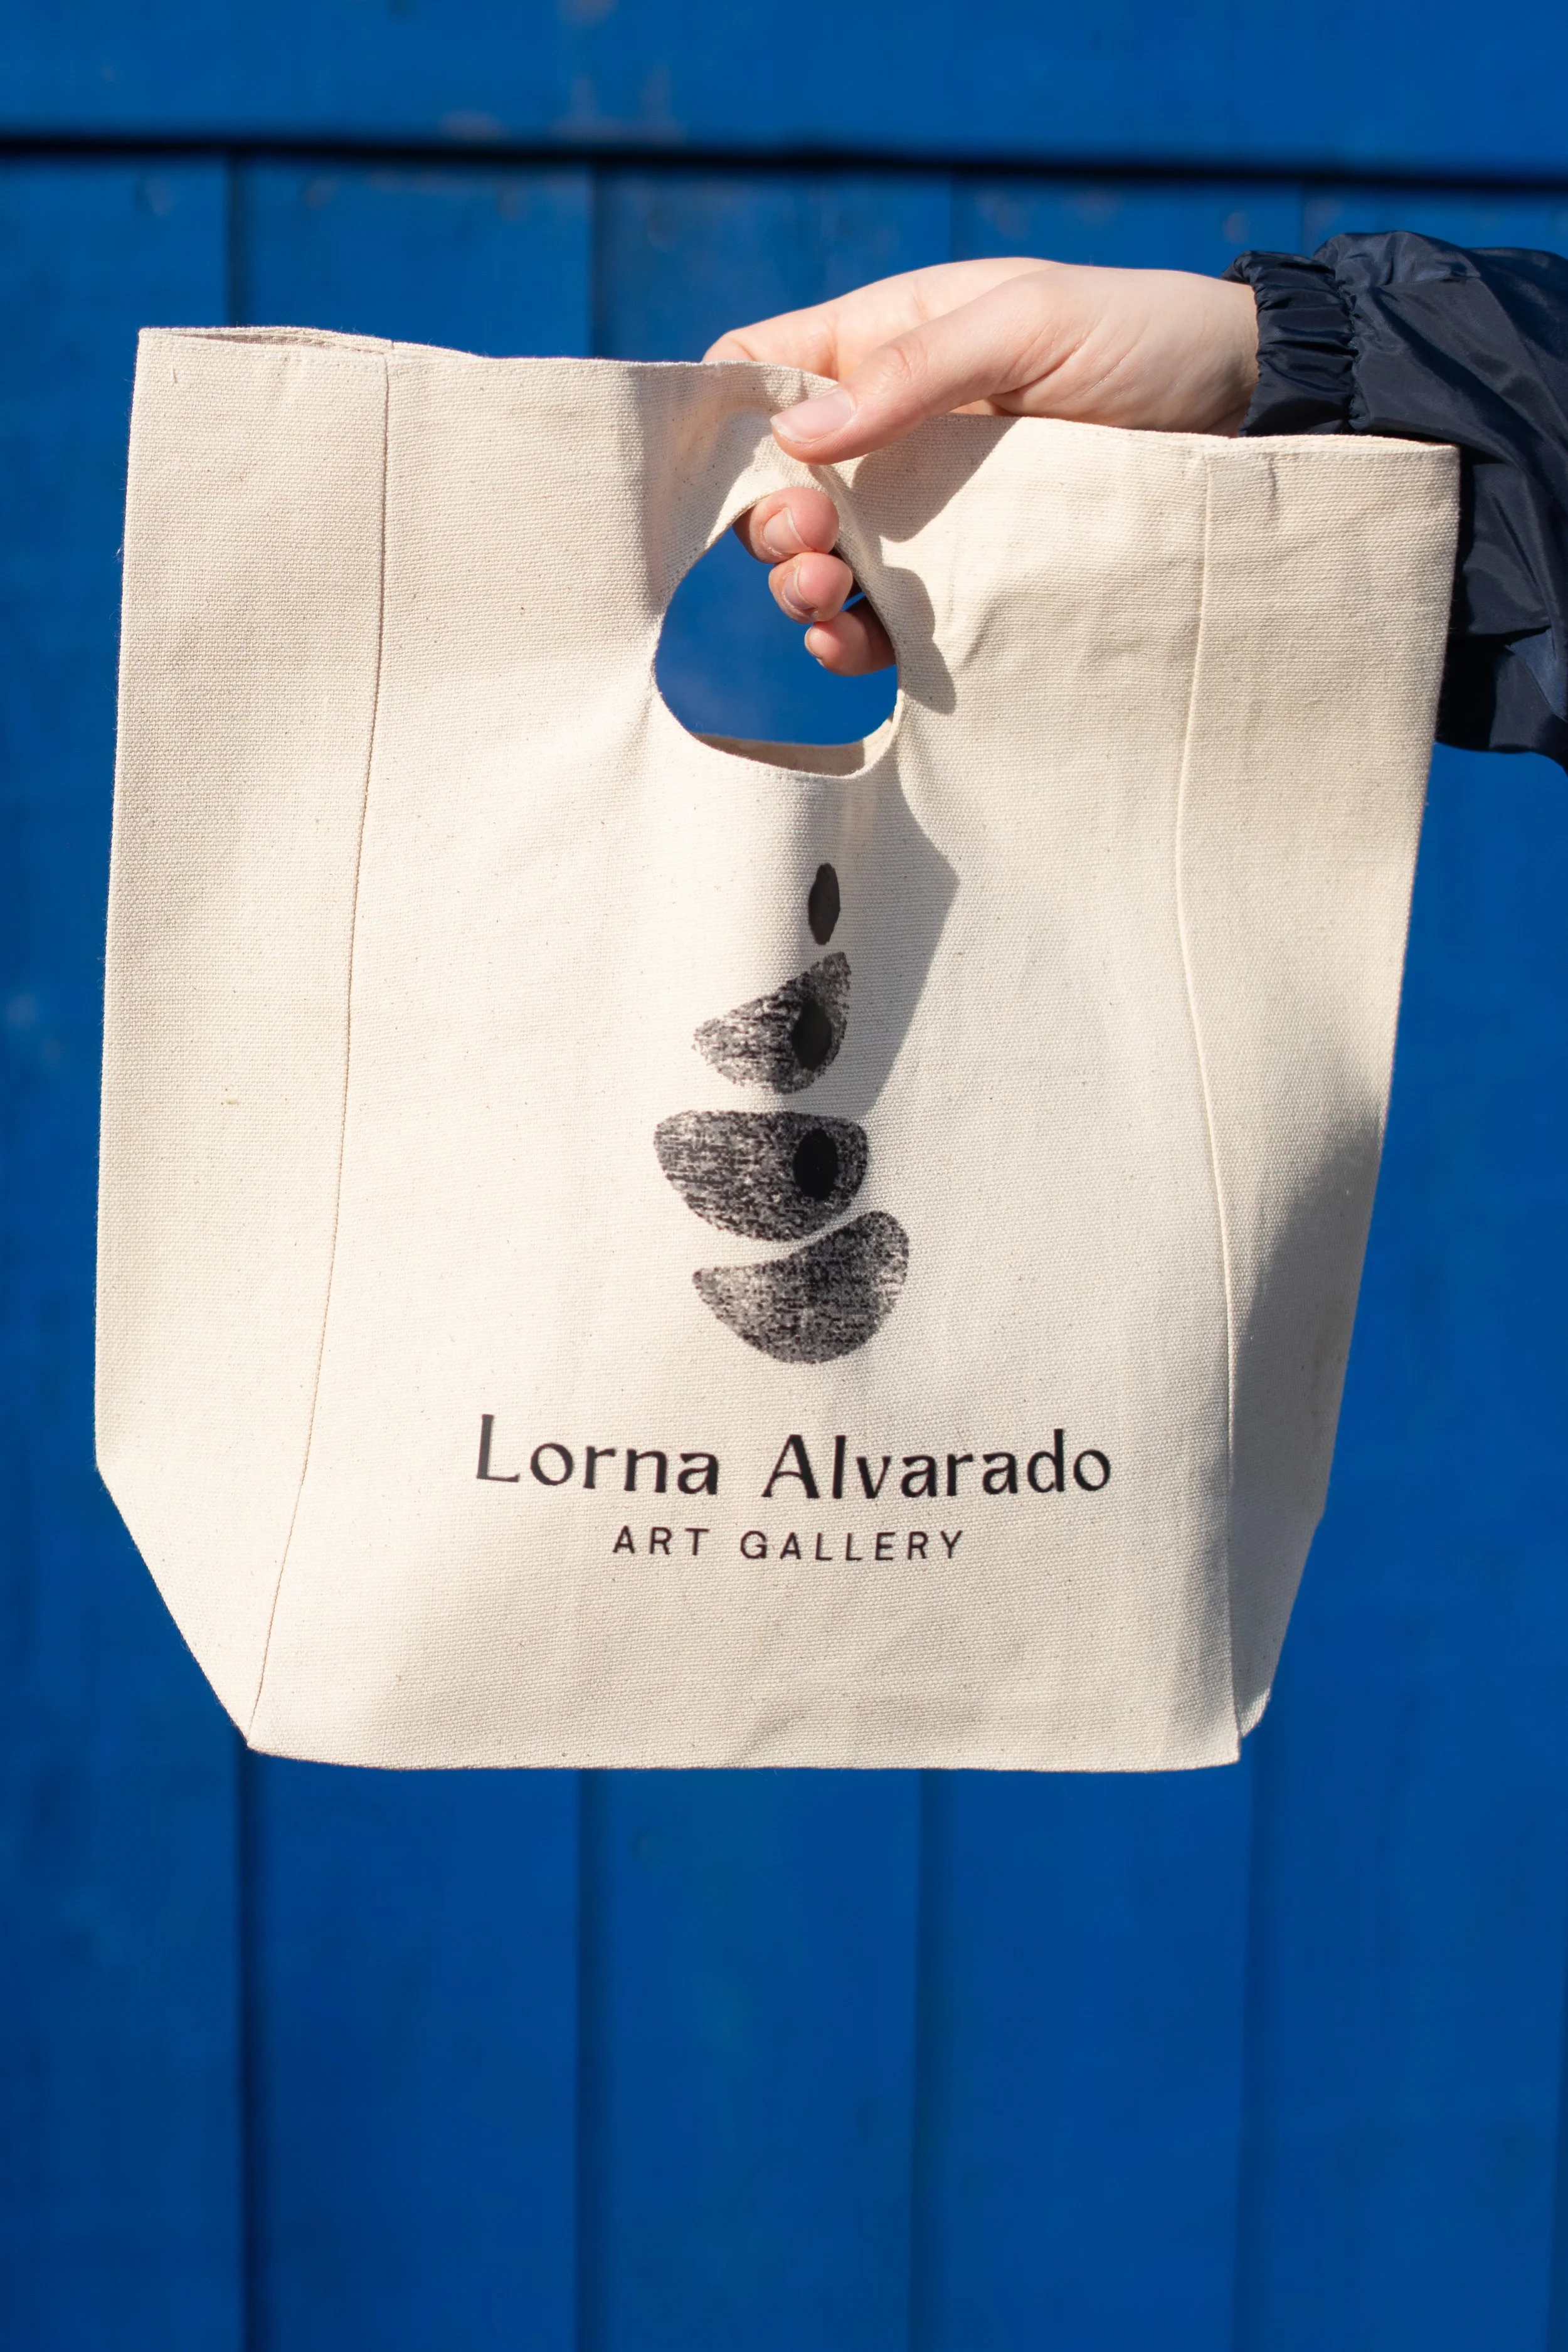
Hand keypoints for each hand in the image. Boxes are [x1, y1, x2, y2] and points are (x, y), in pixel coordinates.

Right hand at [707, 257, 1258, 673]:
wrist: (1252, 411)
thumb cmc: (1144, 336)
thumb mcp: (1030, 323)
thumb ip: (914, 373)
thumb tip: (800, 438)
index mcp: (887, 342)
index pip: (761, 369)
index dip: (727, 419)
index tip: (733, 470)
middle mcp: (893, 428)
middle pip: (782, 484)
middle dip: (772, 522)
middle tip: (809, 545)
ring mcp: (930, 510)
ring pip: (824, 558)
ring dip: (804, 586)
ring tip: (826, 598)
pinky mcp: (970, 577)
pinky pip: (887, 618)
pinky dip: (857, 639)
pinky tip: (854, 647)